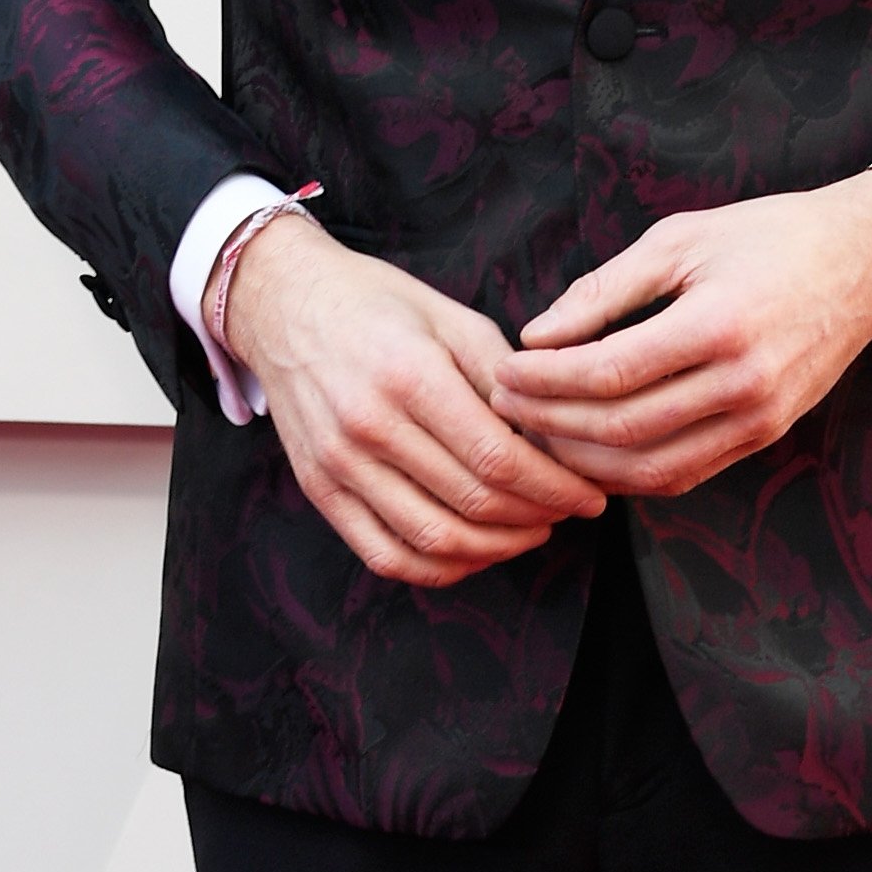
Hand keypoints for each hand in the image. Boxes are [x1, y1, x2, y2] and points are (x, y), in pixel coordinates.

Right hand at [221, 212, 604, 587]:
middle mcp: (368, 426)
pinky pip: (385, 555)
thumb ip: (506, 380)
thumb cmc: (376, 305)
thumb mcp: (452, 319)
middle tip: (569, 511)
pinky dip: (439, 567)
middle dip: (538, 516)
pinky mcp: (319, 490)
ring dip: (497, 548)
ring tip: (531, 532)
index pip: (498, 456)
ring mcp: (339, 464)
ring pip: (434, 539)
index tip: (589, 494)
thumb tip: (557, 439)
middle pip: (473, 502)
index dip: (555, 486)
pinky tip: (474, 551)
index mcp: (409, 376)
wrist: (282, 303)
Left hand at [491, 177, 871, 497]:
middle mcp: (743, 383)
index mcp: (718, 324)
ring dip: (584, 461)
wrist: (865, 260)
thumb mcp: (681, 238)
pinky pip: (685, 474)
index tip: (503, 371)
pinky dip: (629, 474)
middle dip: (551, 422)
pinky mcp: (766, 435)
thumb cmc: (768, 235)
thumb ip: (604, 289)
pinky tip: (591, 453)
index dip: (545, 380)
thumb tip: (537, 335)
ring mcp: (759, 418)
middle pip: (622, 429)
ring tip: (539, 433)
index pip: (609, 373)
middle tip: (505, 405)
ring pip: (651, 468)